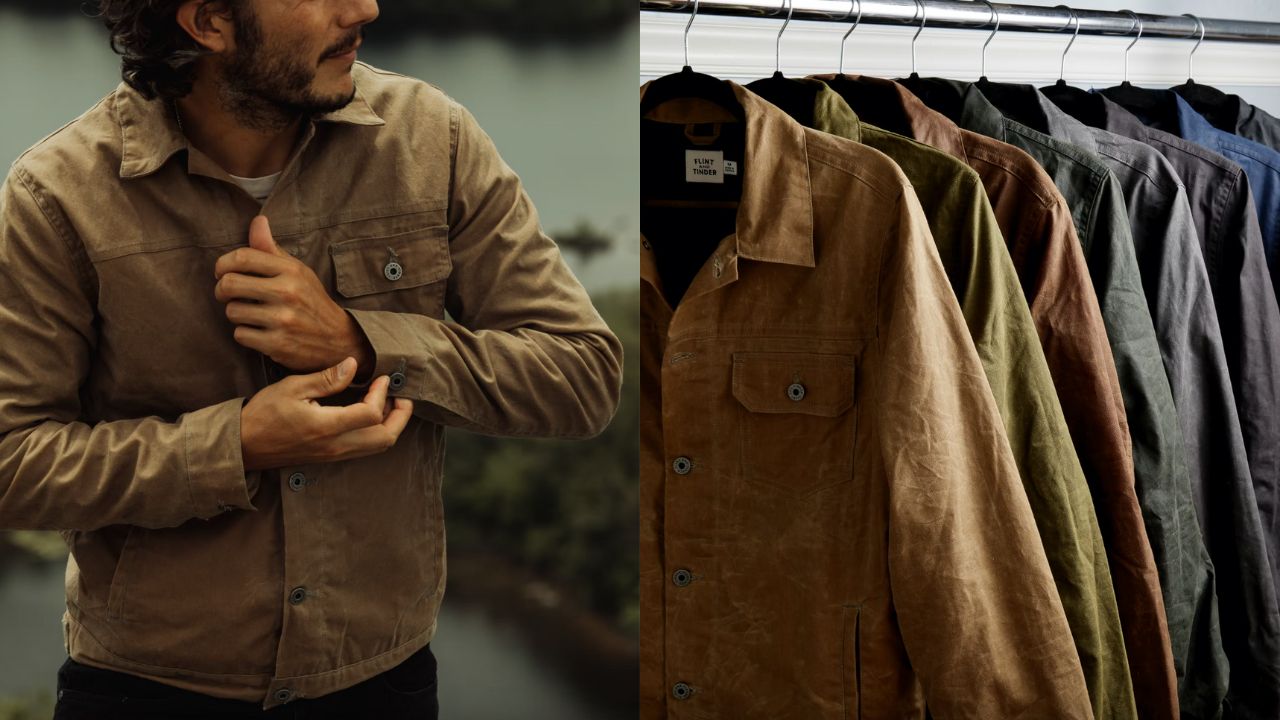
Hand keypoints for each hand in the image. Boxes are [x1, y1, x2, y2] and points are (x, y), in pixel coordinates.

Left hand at [214, 215, 372, 372]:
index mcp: (291, 271)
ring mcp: (282, 319)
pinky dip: (245, 334)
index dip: (223, 264)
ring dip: (236, 314)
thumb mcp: (297, 271)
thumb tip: (258, 221)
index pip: (243, 257)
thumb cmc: (310, 300)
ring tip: (251, 314)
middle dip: (221, 290)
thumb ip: (272, 249)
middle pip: (229, 284)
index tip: (221, 272)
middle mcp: (287, 293)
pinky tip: (259, 331)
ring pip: (232, 312)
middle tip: (227, 295)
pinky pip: (240, 335)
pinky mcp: (278, 344)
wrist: (338, 338)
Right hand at [240, 357, 412, 470]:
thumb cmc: (263, 413)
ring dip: (391, 425)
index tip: (382, 378)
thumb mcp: (292, 388)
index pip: (372, 414)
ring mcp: (334, 454)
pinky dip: (377, 432)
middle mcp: (335, 445)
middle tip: (401, 395)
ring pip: (378, 446)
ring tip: (390, 403)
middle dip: (401, 416)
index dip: (383, 394)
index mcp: (326, 426)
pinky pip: (365, 448)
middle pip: (385, 438)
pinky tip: (371, 413)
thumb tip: (354, 365)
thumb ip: (326, 378)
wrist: (244, 446)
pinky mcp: (331, 457)